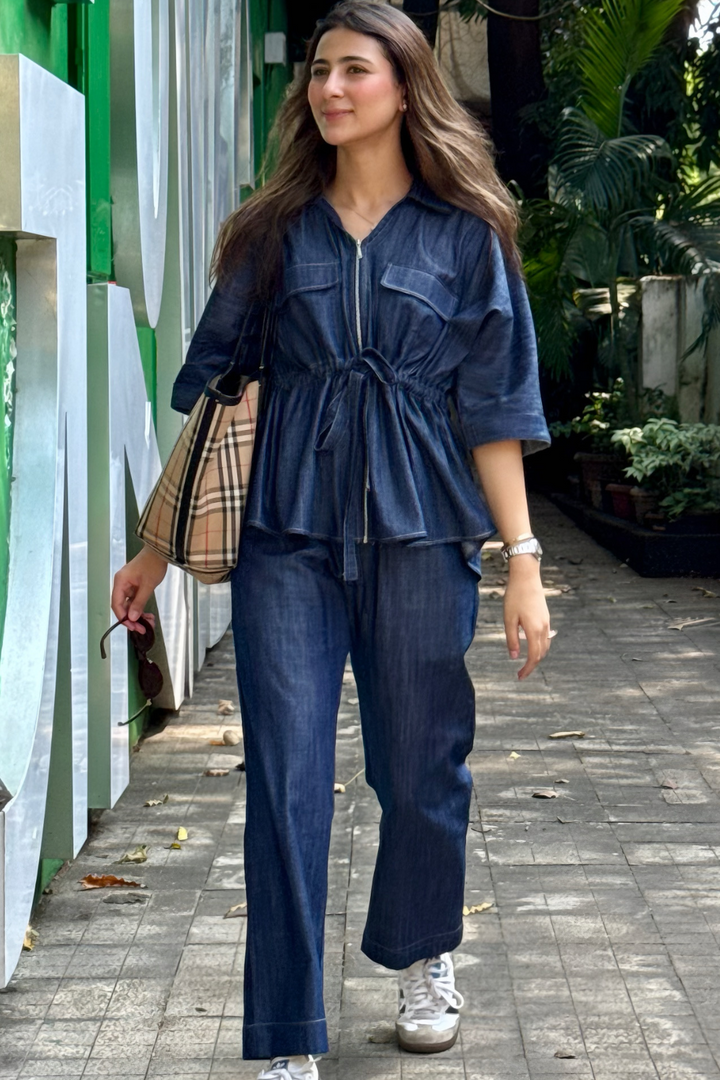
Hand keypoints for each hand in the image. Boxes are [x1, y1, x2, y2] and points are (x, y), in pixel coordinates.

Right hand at [111, 546, 168, 632]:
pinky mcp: (135, 586)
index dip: (123, 618)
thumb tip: (132, 617)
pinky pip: (134, 601)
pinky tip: (148, 615)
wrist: (160, 552)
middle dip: (132, 618)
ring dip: (138, 615)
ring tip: (149, 623)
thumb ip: (139, 602)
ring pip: (129, 605)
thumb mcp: (148, 585)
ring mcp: (128, 585)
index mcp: (120, 582)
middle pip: (122, 606)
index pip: (116, 604)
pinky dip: (140, 608)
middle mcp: (122, 584)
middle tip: (142, 629)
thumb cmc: (153, 563)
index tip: (133, 626)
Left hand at [503, 554, 550, 679]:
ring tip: (526, 662)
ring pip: (545, 646)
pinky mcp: (546, 617)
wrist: (527, 577)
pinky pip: (546, 637)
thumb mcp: (509, 619)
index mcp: (534, 630)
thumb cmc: (515, 597)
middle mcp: (544, 628)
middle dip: (532, 665)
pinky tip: (531, 646)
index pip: (534, 656)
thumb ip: (512, 639)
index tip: (519, 676)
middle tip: (521, 673)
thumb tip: (514, 657)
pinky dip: (540, 646)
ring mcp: (546, 622)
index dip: (527, 669)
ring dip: (537, 656)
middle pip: (541, 653)